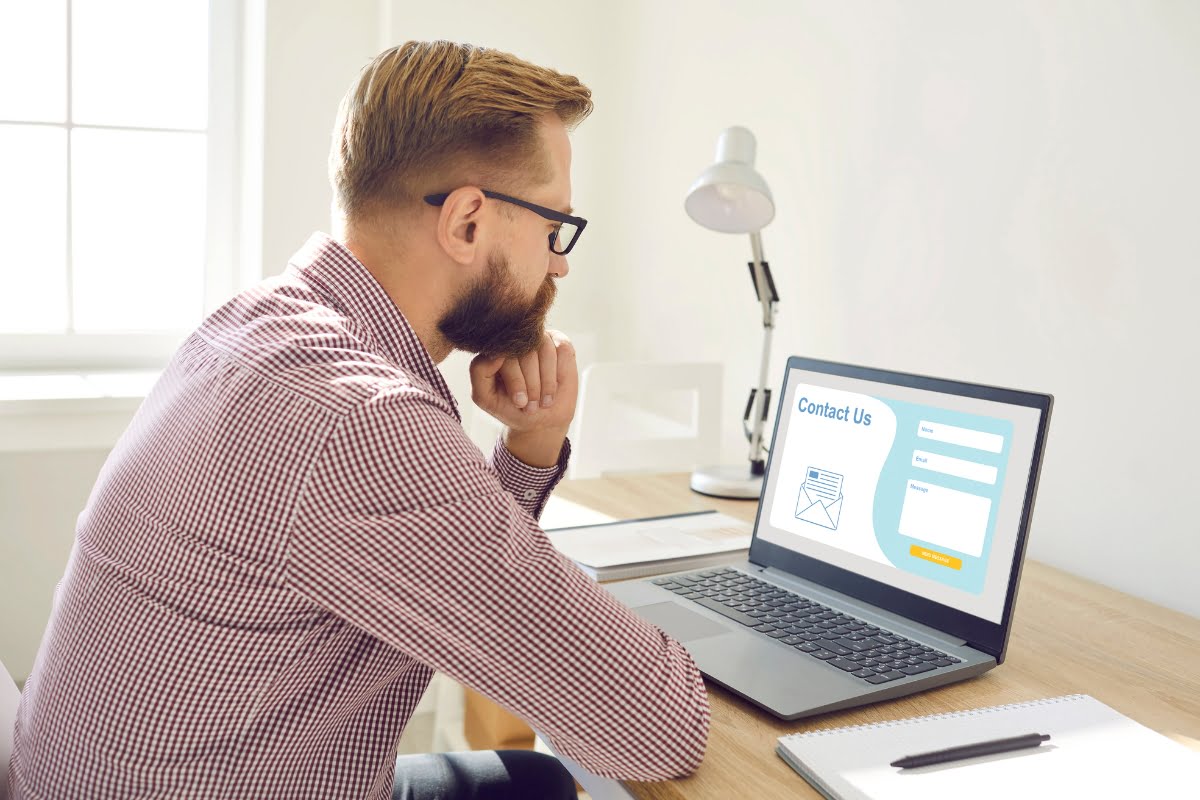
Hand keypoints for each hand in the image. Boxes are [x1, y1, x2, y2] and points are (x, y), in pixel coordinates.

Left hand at [469, 330, 577, 466]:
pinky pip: (560, 350)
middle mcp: (516, 339)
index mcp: (495, 348)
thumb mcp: (485, 396)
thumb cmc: (511, 407)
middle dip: (531, 384)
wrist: (542, 420)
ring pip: (544, 349)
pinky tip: (553, 389)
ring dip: (545, 381)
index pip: (503, 351)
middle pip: (525, 351)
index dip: (514, 379)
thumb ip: (479, 371)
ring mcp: (538, 338)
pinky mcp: (559, 342)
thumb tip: (496, 351)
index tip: (519, 402)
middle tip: (531, 405)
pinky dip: (557, 374)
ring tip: (542, 401)